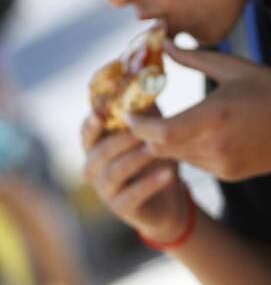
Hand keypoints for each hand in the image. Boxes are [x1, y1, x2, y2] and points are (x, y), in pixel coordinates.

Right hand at [81, 113, 188, 242]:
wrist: (168, 198)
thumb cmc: (155, 159)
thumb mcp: (152, 132)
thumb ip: (146, 110)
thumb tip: (144, 75)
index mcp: (97, 147)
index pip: (87, 133)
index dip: (91, 124)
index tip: (100, 114)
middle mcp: (95, 169)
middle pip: (98, 153)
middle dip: (119, 140)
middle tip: (141, 130)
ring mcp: (106, 190)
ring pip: (113, 173)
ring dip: (134, 159)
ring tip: (154, 149)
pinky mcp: (122, 209)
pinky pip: (132, 196)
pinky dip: (150, 184)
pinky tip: (168, 174)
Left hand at [127, 42, 270, 180]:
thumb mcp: (235, 68)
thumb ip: (195, 59)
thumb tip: (165, 45)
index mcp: (213, 116)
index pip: (157, 132)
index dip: (137, 124)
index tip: (129, 110)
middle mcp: (214, 145)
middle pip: (159, 148)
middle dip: (146, 133)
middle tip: (142, 115)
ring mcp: (221, 163)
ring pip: (175, 158)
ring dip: (167, 142)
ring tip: (172, 121)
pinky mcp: (228, 174)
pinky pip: (195, 163)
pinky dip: (188, 149)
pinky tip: (201, 132)